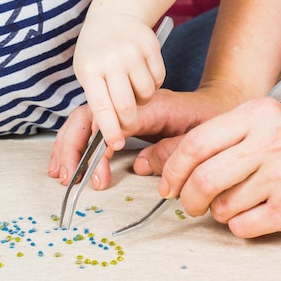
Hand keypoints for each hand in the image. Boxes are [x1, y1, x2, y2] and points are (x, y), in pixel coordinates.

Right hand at [49, 89, 224, 189]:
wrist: (220, 103)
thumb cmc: (213, 119)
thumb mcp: (201, 136)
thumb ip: (173, 151)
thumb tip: (138, 165)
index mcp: (149, 106)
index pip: (112, 123)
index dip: (98, 150)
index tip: (97, 177)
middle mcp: (129, 104)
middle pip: (88, 117)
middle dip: (72, 147)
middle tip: (67, 178)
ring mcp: (122, 109)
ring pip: (84, 121)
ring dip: (67, 146)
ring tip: (60, 174)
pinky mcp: (120, 118)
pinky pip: (91, 128)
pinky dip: (75, 145)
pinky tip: (67, 164)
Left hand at [73, 13, 165, 151]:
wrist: (112, 16)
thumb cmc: (96, 52)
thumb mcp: (86, 73)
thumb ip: (97, 99)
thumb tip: (105, 132)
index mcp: (90, 70)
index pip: (102, 107)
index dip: (110, 130)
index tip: (116, 144)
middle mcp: (111, 60)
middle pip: (127, 105)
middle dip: (129, 121)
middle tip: (128, 124)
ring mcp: (132, 51)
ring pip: (147, 93)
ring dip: (142, 99)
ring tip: (132, 89)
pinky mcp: (151, 45)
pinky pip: (159, 78)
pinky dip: (153, 83)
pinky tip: (141, 74)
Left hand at [158, 97, 280, 237]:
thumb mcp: (263, 121)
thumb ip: (219, 137)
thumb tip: (165, 162)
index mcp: (256, 115)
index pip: (196, 143)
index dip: (173, 168)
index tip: (167, 183)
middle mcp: (270, 143)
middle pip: (203, 178)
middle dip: (187, 198)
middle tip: (189, 202)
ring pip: (222, 206)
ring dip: (218, 211)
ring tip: (236, 201)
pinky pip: (242, 226)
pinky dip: (238, 224)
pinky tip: (254, 212)